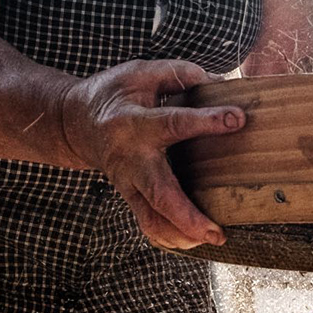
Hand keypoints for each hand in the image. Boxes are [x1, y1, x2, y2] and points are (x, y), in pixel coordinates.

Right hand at [61, 59, 244, 250]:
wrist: (75, 122)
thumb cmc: (113, 94)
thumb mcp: (141, 72)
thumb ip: (180, 74)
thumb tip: (221, 84)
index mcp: (133, 122)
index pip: (173, 123)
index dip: (205, 121)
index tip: (237, 119)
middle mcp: (131, 159)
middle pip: (159, 195)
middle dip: (188, 216)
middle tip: (217, 231)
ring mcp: (128, 183)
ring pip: (152, 220)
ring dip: (182, 235)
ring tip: (214, 237)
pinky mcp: (130, 197)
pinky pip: (149, 225)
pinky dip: (171, 238)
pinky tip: (196, 239)